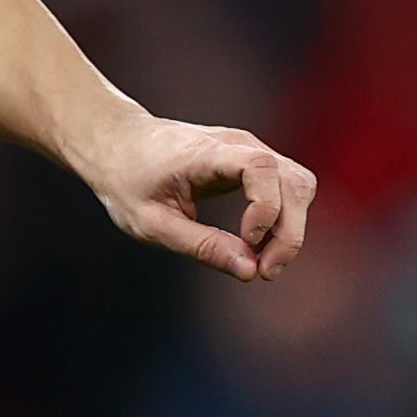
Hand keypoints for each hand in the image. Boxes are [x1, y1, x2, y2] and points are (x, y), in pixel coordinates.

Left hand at [75, 111, 316, 278]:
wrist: (118, 145)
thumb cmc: (128, 181)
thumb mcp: (153, 223)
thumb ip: (201, 245)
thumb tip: (250, 270)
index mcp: (207, 154)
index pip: (261, 168)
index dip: (266, 208)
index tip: (247, 241)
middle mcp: (238, 145)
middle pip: (293, 181)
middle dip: (289, 232)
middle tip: (265, 271)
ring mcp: (249, 150)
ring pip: (298, 184)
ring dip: (291, 227)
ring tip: (263, 262)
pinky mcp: (253, 162)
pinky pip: (287, 188)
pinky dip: (283, 219)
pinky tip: (258, 245)